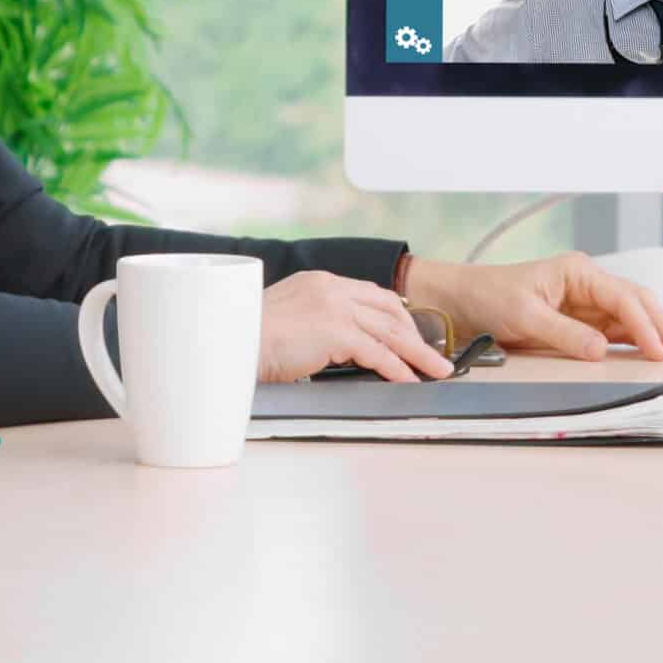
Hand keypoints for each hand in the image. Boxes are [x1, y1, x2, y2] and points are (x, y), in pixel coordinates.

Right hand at [257, 271, 455, 382]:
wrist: (226, 341)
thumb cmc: (246, 339)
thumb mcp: (284, 320)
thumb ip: (312, 324)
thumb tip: (331, 347)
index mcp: (318, 282)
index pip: (368, 294)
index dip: (394, 315)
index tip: (408, 331)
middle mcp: (330, 288)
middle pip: (387, 310)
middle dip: (414, 333)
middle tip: (432, 353)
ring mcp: (334, 307)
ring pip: (390, 331)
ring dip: (417, 353)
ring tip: (437, 369)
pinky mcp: (336, 331)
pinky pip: (378, 353)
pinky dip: (397, 368)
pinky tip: (409, 380)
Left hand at [406, 252, 662, 362]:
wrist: (461, 302)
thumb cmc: (489, 298)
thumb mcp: (524, 315)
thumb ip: (565, 334)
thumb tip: (602, 350)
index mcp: (578, 272)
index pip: (623, 298)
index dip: (645, 325)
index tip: (660, 349)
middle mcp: (587, 284)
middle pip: (637, 303)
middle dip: (662, 327)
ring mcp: (585, 303)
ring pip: (632, 317)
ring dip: (656, 334)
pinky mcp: (579, 322)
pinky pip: (615, 330)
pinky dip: (637, 341)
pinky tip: (653, 352)